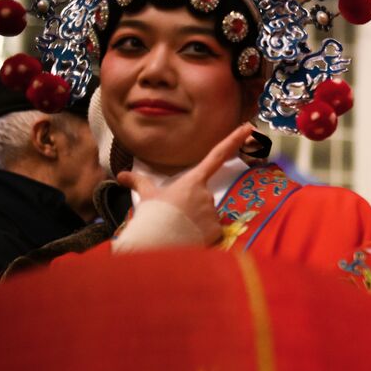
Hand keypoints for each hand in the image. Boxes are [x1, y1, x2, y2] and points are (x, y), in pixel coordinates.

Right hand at [116, 123, 253, 247]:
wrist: (155, 242)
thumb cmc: (152, 217)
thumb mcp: (146, 197)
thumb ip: (139, 183)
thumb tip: (121, 175)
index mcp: (192, 181)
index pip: (217, 156)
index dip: (234, 140)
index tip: (249, 127)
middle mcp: (207, 194)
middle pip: (204, 199)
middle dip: (191, 208)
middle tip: (174, 219)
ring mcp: (214, 213)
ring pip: (207, 217)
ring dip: (195, 222)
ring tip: (179, 230)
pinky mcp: (217, 231)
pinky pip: (212, 232)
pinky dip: (201, 236)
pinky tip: (188, 239)